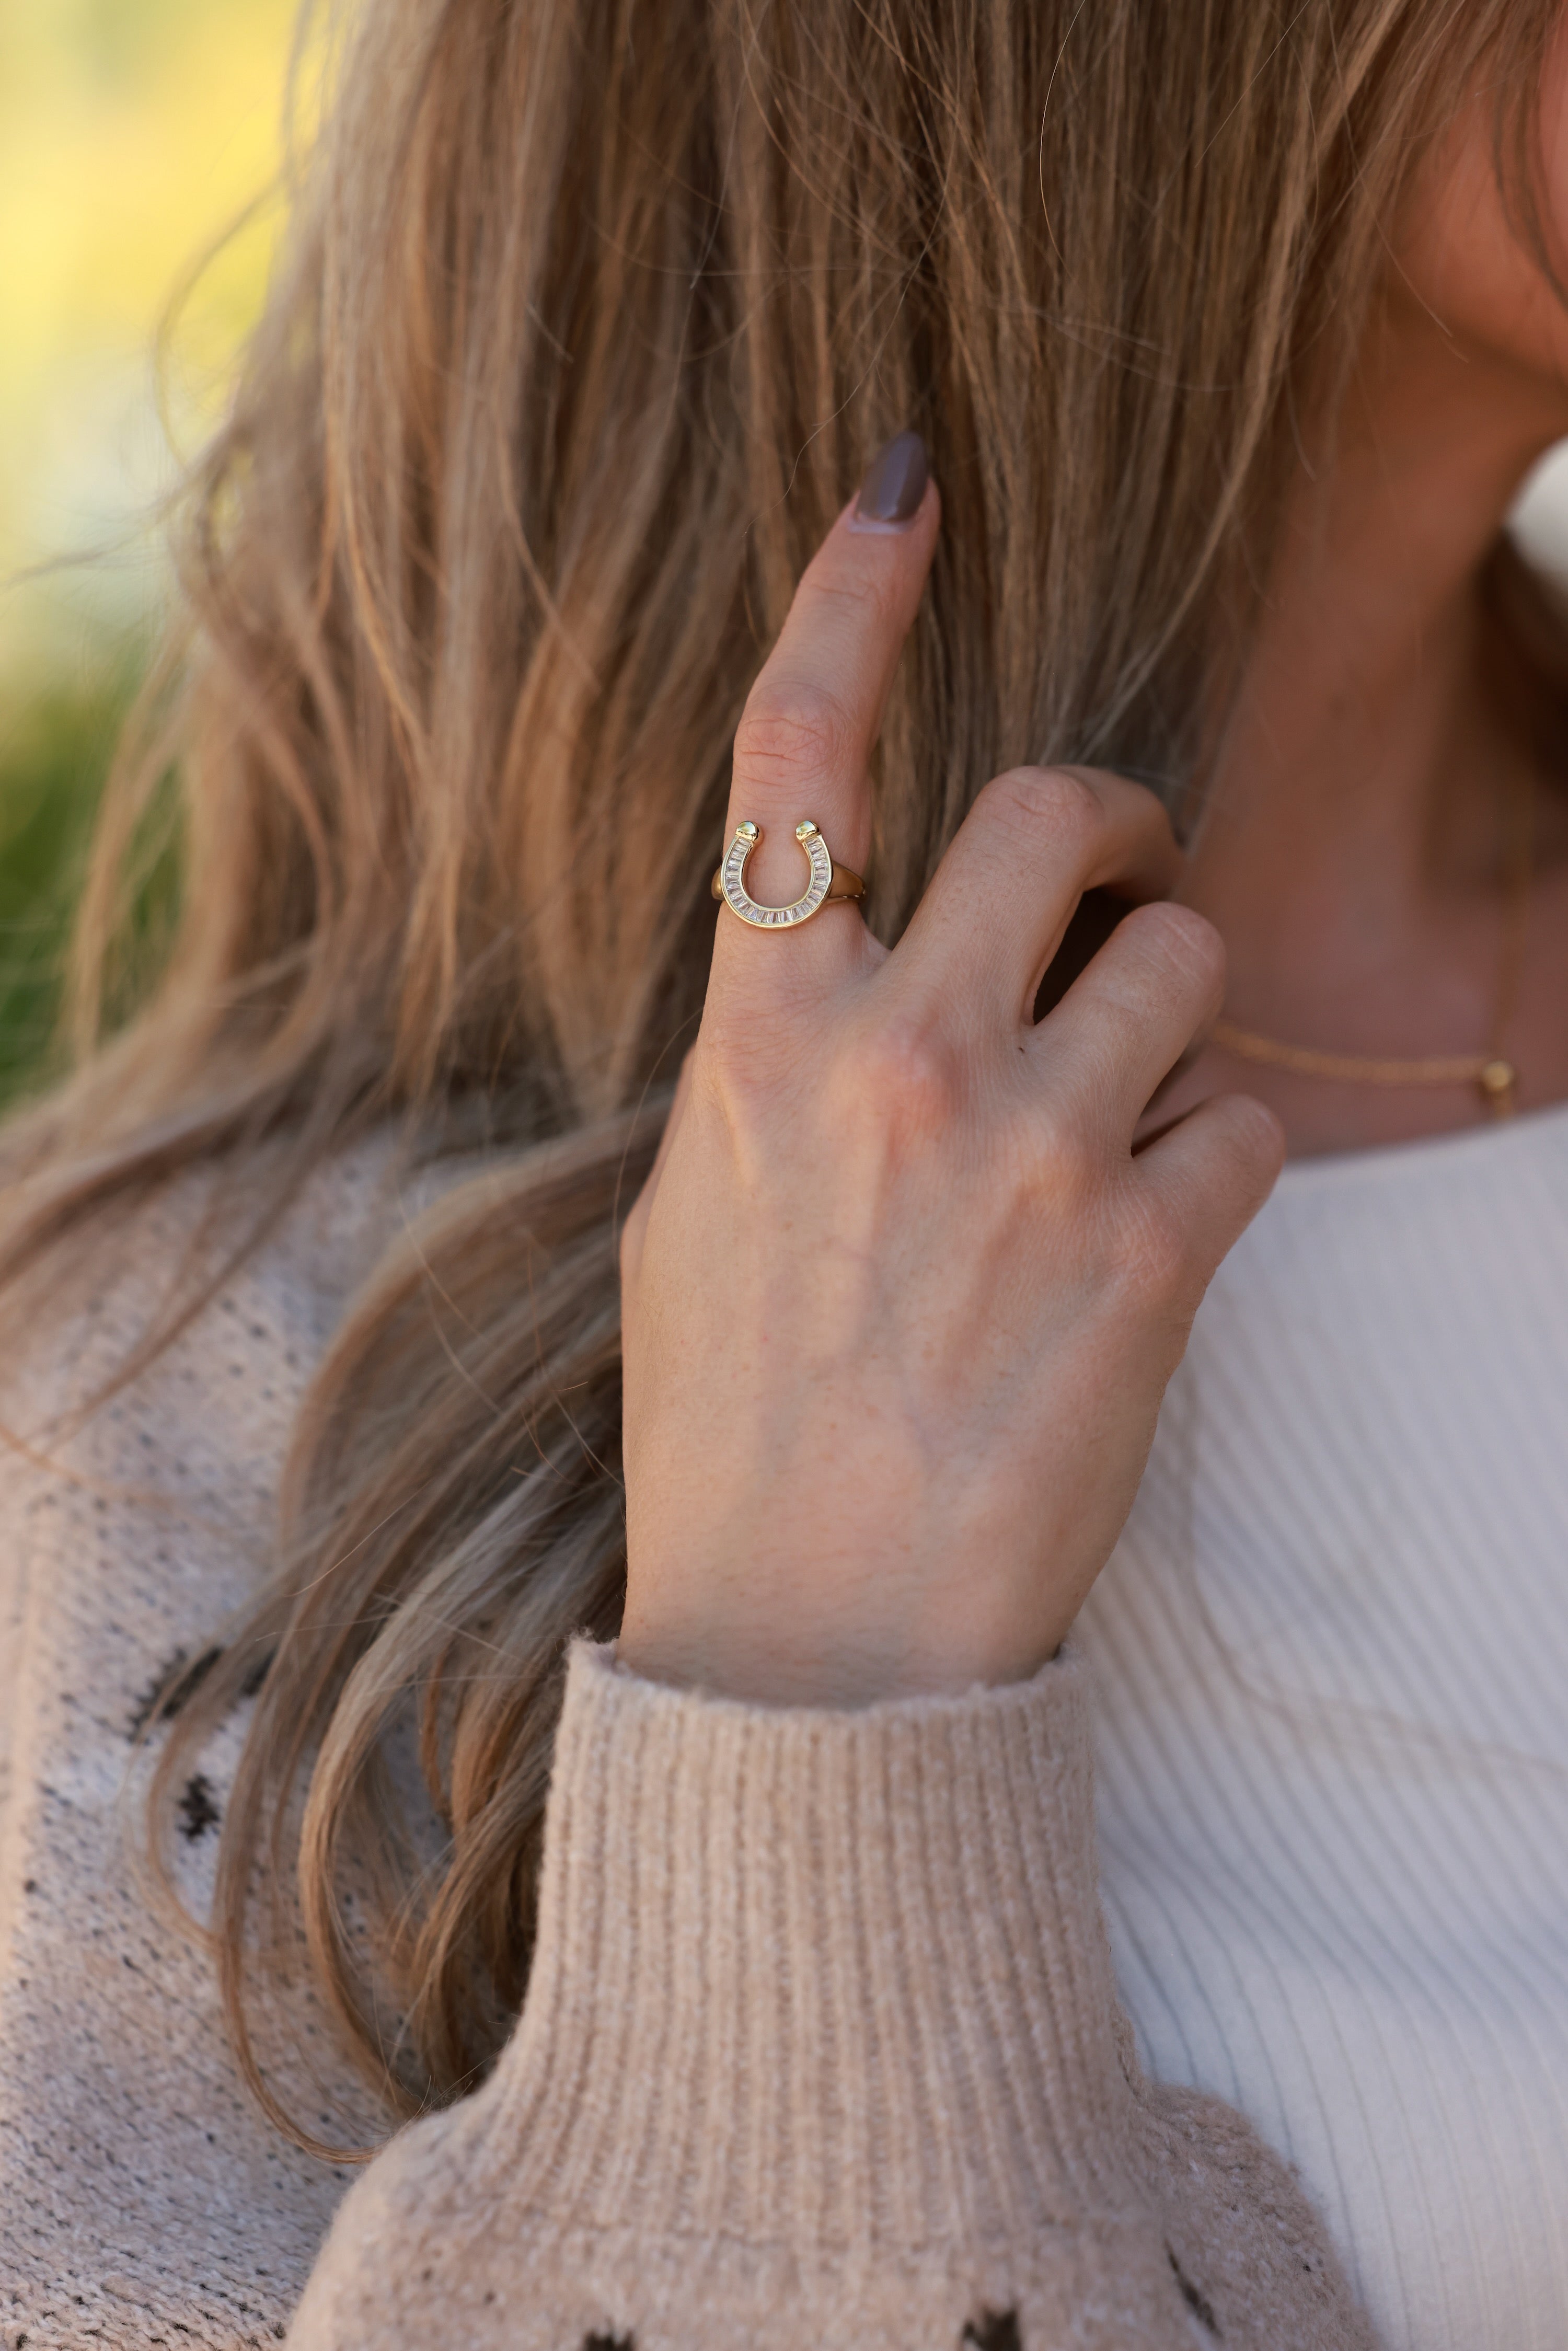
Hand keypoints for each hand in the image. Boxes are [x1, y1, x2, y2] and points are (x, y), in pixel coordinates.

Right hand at [617, 455, 1282, 1705]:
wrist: (811, 1643)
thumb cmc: (732, 1429)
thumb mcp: (690, 1219)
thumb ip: (775, 1072)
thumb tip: (854, 981)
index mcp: (759, 1040)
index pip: (793, 756)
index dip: (851, 592)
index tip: (904, 485)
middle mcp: (895, 1058)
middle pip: (1066, 808)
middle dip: (1123, 823)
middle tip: (1127, 880)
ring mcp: (1025, 1148)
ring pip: (1187, 959)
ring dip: (1178, 1011)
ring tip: (1123, 1114)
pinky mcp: (1146, 1253)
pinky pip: (1246, 1116)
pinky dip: (1219, 1157)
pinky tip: (1156, 1240)